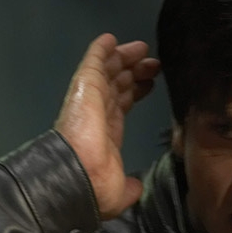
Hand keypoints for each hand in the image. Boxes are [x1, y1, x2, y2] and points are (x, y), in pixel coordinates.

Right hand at [54, 33, 159, 218]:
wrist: (78, 177)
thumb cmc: (96, 187)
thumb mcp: (120, 193)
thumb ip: (130, 189)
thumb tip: (135, 189)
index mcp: (106, 136)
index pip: (122, 107)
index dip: (135, 93)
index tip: (150, 83)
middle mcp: (97, 115)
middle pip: (117, 86)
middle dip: (134, 73)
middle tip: (153, 63)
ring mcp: (90, 99)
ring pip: (108, 72)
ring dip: (124, 58)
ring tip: (143, 49)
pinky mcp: (85, 87)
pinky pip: (93, 62)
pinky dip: (101, 50)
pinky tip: (111, 39)